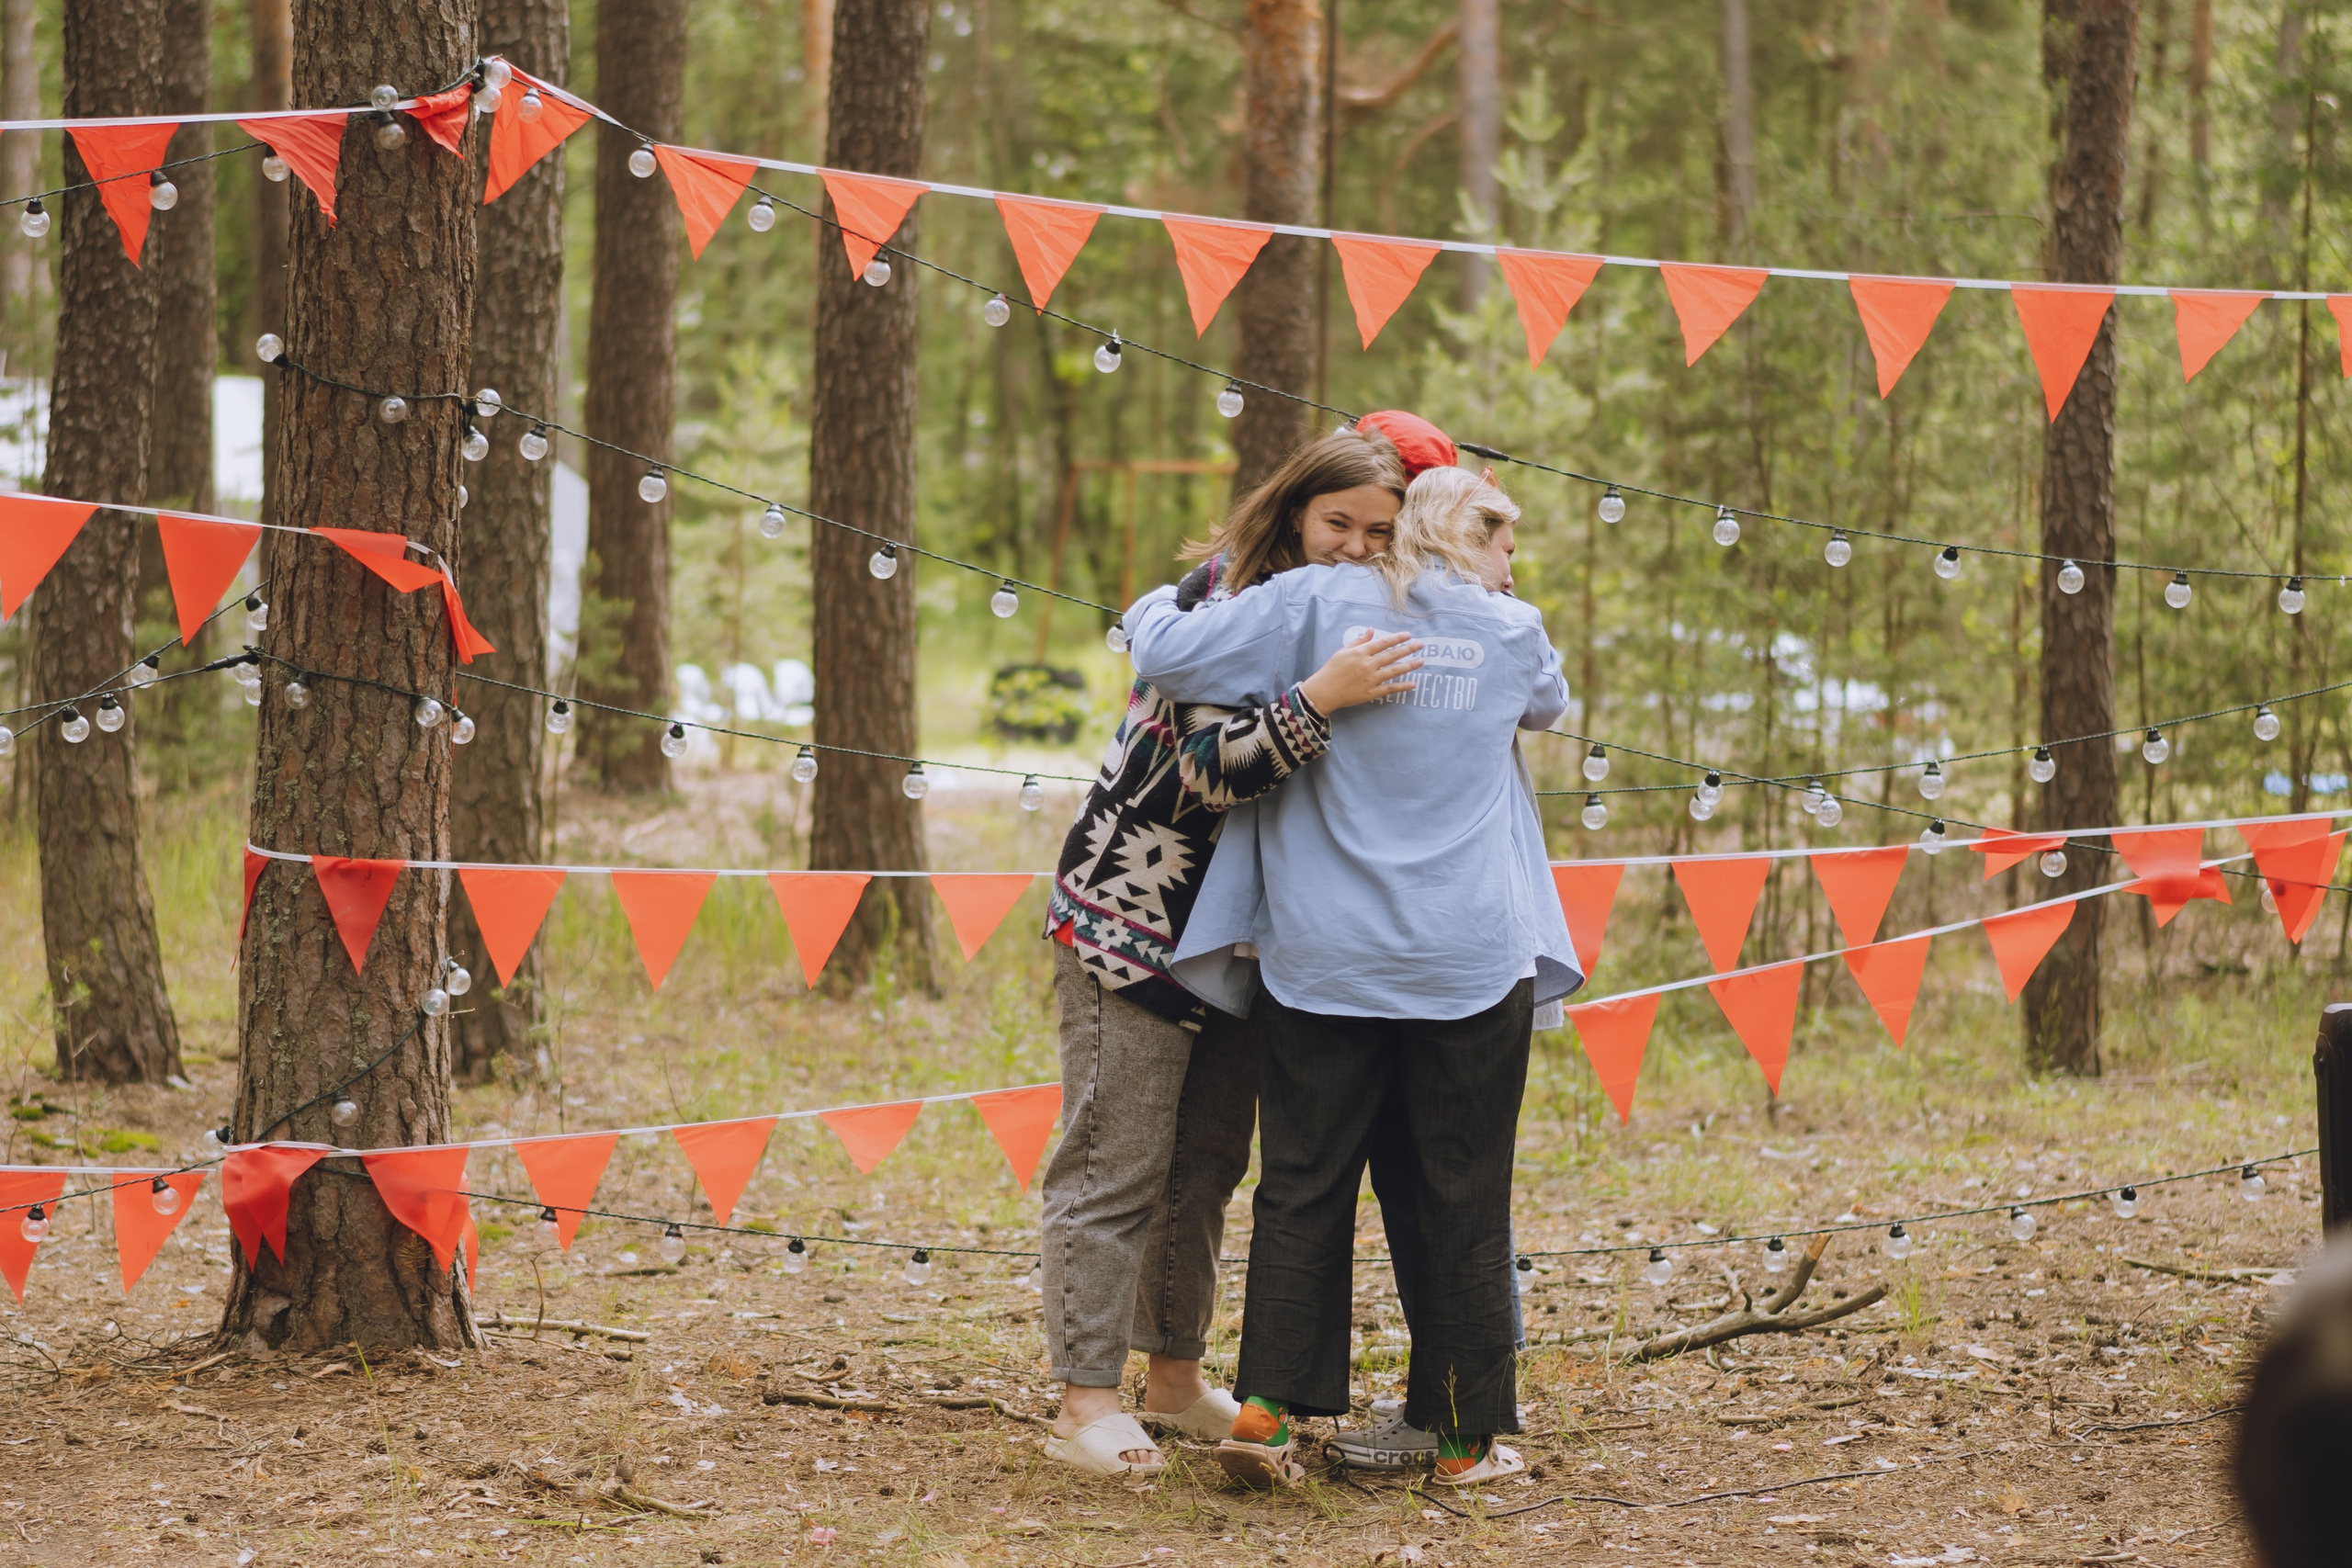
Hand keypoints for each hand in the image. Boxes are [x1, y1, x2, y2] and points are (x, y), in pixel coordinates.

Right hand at [1299, 629, 1422, 713]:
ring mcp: (1371, 679)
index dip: (1397, 638)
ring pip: (1394, 671)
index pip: (1383, 643)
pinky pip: (1390, 689)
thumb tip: (1371, 630)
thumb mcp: (1343, 651)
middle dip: (1408, 649)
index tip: (1408, 635)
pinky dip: (1402, 686)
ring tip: (1421, 661)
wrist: (1324, 691)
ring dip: (1409, 665)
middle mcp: (1368, 664)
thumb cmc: (1331, 669)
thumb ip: (1359, 641)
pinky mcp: (1371, 692)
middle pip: (1392, 655)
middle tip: (1420, 645)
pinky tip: (1413, 684)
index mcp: (1361, 653)